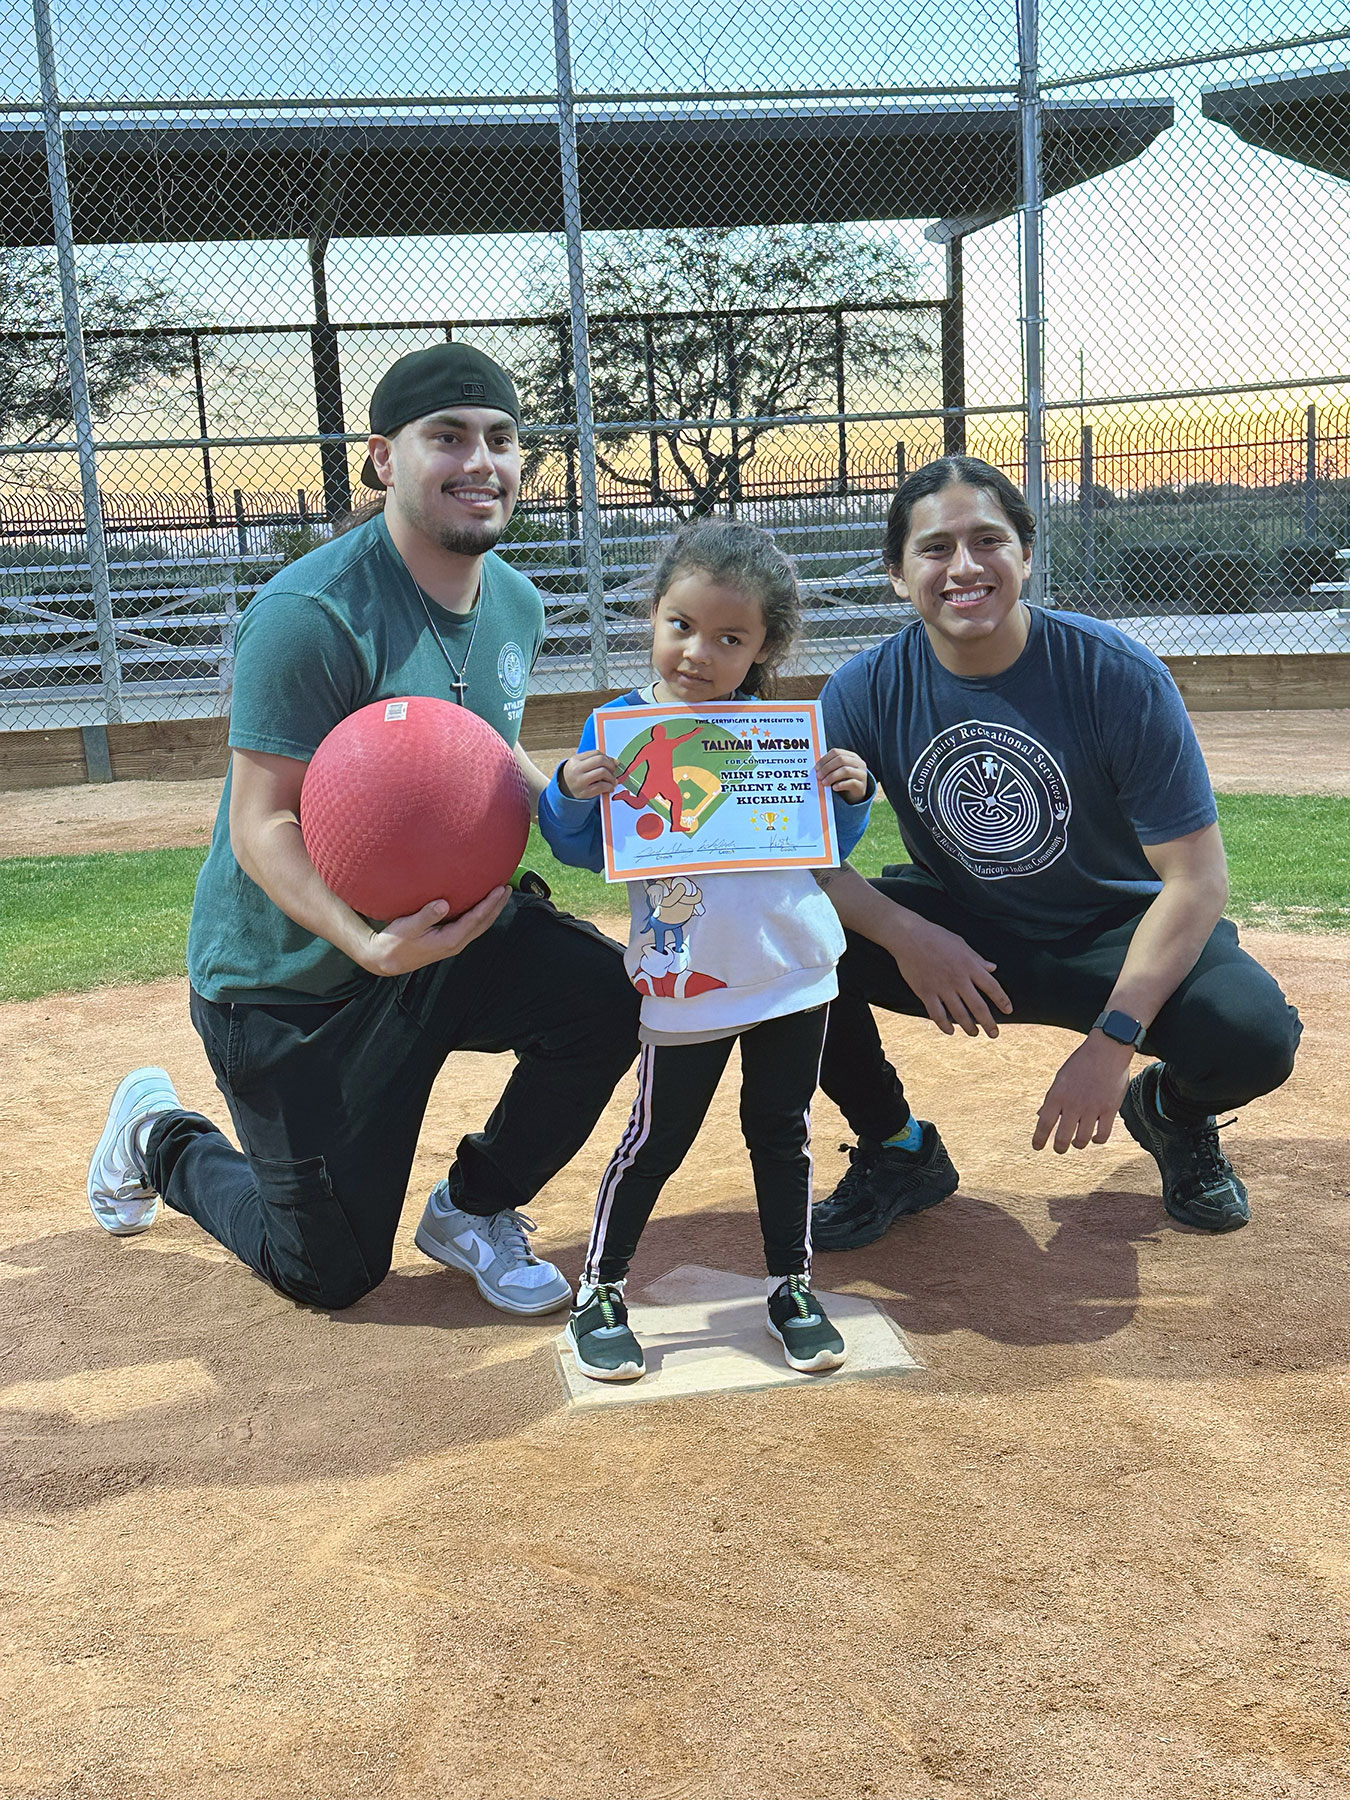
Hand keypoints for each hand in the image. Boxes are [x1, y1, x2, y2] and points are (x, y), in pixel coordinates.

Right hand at [359, 886, 510, 976]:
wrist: (387, 960)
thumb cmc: (395, 942)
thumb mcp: (408, 927)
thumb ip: (426, 915)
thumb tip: (443, 904)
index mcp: (450, 939)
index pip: (476, 919)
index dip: (490, 903)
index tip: (500, 888)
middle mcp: (456, 943)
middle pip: (484, 923)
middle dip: (497, 906)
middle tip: (508, 888)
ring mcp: (453, 944)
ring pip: (479, 926)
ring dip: (491, 911)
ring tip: (500, 895)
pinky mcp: (449, 942)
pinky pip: (471, 927)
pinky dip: (481, 915)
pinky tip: (480, 906)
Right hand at [560, 749, 620, 799]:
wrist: (564, 791)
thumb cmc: (575, 776)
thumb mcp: (579, 764)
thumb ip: (594, 760)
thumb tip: (615, 762)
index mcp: (575, 760)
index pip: (596, 753)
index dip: (608, 757)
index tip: (614, 762)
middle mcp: (577, 769)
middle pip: (600, 761)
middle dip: (611, 765)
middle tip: (614, 771)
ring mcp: (581, 781)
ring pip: (602, 772)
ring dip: (611, 777)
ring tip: (613, 781)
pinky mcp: (585, 793)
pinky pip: (602, 786)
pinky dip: (610, 787)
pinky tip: (610, 788)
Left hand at [816, 748, 870, 803]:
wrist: (856, 793)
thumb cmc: (844, 780)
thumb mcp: (838, 770)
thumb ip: (830, 766)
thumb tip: (816, 768)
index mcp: (851, 756)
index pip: (836, 752)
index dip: (825, 759)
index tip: (816, 768)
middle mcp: (858, 763)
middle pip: (841, 760)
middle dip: (827, 768)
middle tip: (819, 776)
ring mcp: (862, 774)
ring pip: (846, 770)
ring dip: (832, 776)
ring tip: (824, 783)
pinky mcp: (861, 785)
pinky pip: (851, 783)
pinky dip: (840, 785)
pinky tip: (834, 788)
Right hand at [885, 912, 1011, 1037]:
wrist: (909, 936)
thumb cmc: (936, 937)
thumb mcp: (961, 944)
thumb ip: (977, 959)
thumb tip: (993, 968)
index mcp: (970, 966)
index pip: (992, 987)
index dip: (1002, 1000)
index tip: (1008, 1010)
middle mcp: (958, 979)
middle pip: (978, 1007)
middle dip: (988, 1023)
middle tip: (994, 1034)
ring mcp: (942, 987)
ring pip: (959, 1014)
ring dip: (969, 1027)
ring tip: (974, 1034)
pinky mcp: (926, 992)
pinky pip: (937, 1014)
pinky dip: (945, 1025)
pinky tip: (950, 1030)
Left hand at [1032, 1032, 1134, 1152]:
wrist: (1106, 1050)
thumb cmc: (1081, 1063)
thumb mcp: (1061, 1078)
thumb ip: (1052, 1098)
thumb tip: (1040, 1116)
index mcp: (1058, 1095)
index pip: (1044, 1123)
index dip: (1039, 1139)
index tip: (1037, 1147)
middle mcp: (1073, 1104)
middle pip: (1062, 1138)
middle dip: (1059, 1147)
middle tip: (1060, 1149)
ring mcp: (1092, 1108)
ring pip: (1082, 1140)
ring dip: (1078, 1144)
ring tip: (1077, 1142)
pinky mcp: (1110, 1109)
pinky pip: (1103, 1135)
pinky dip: (1098, 1140)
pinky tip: (1095, 1137)